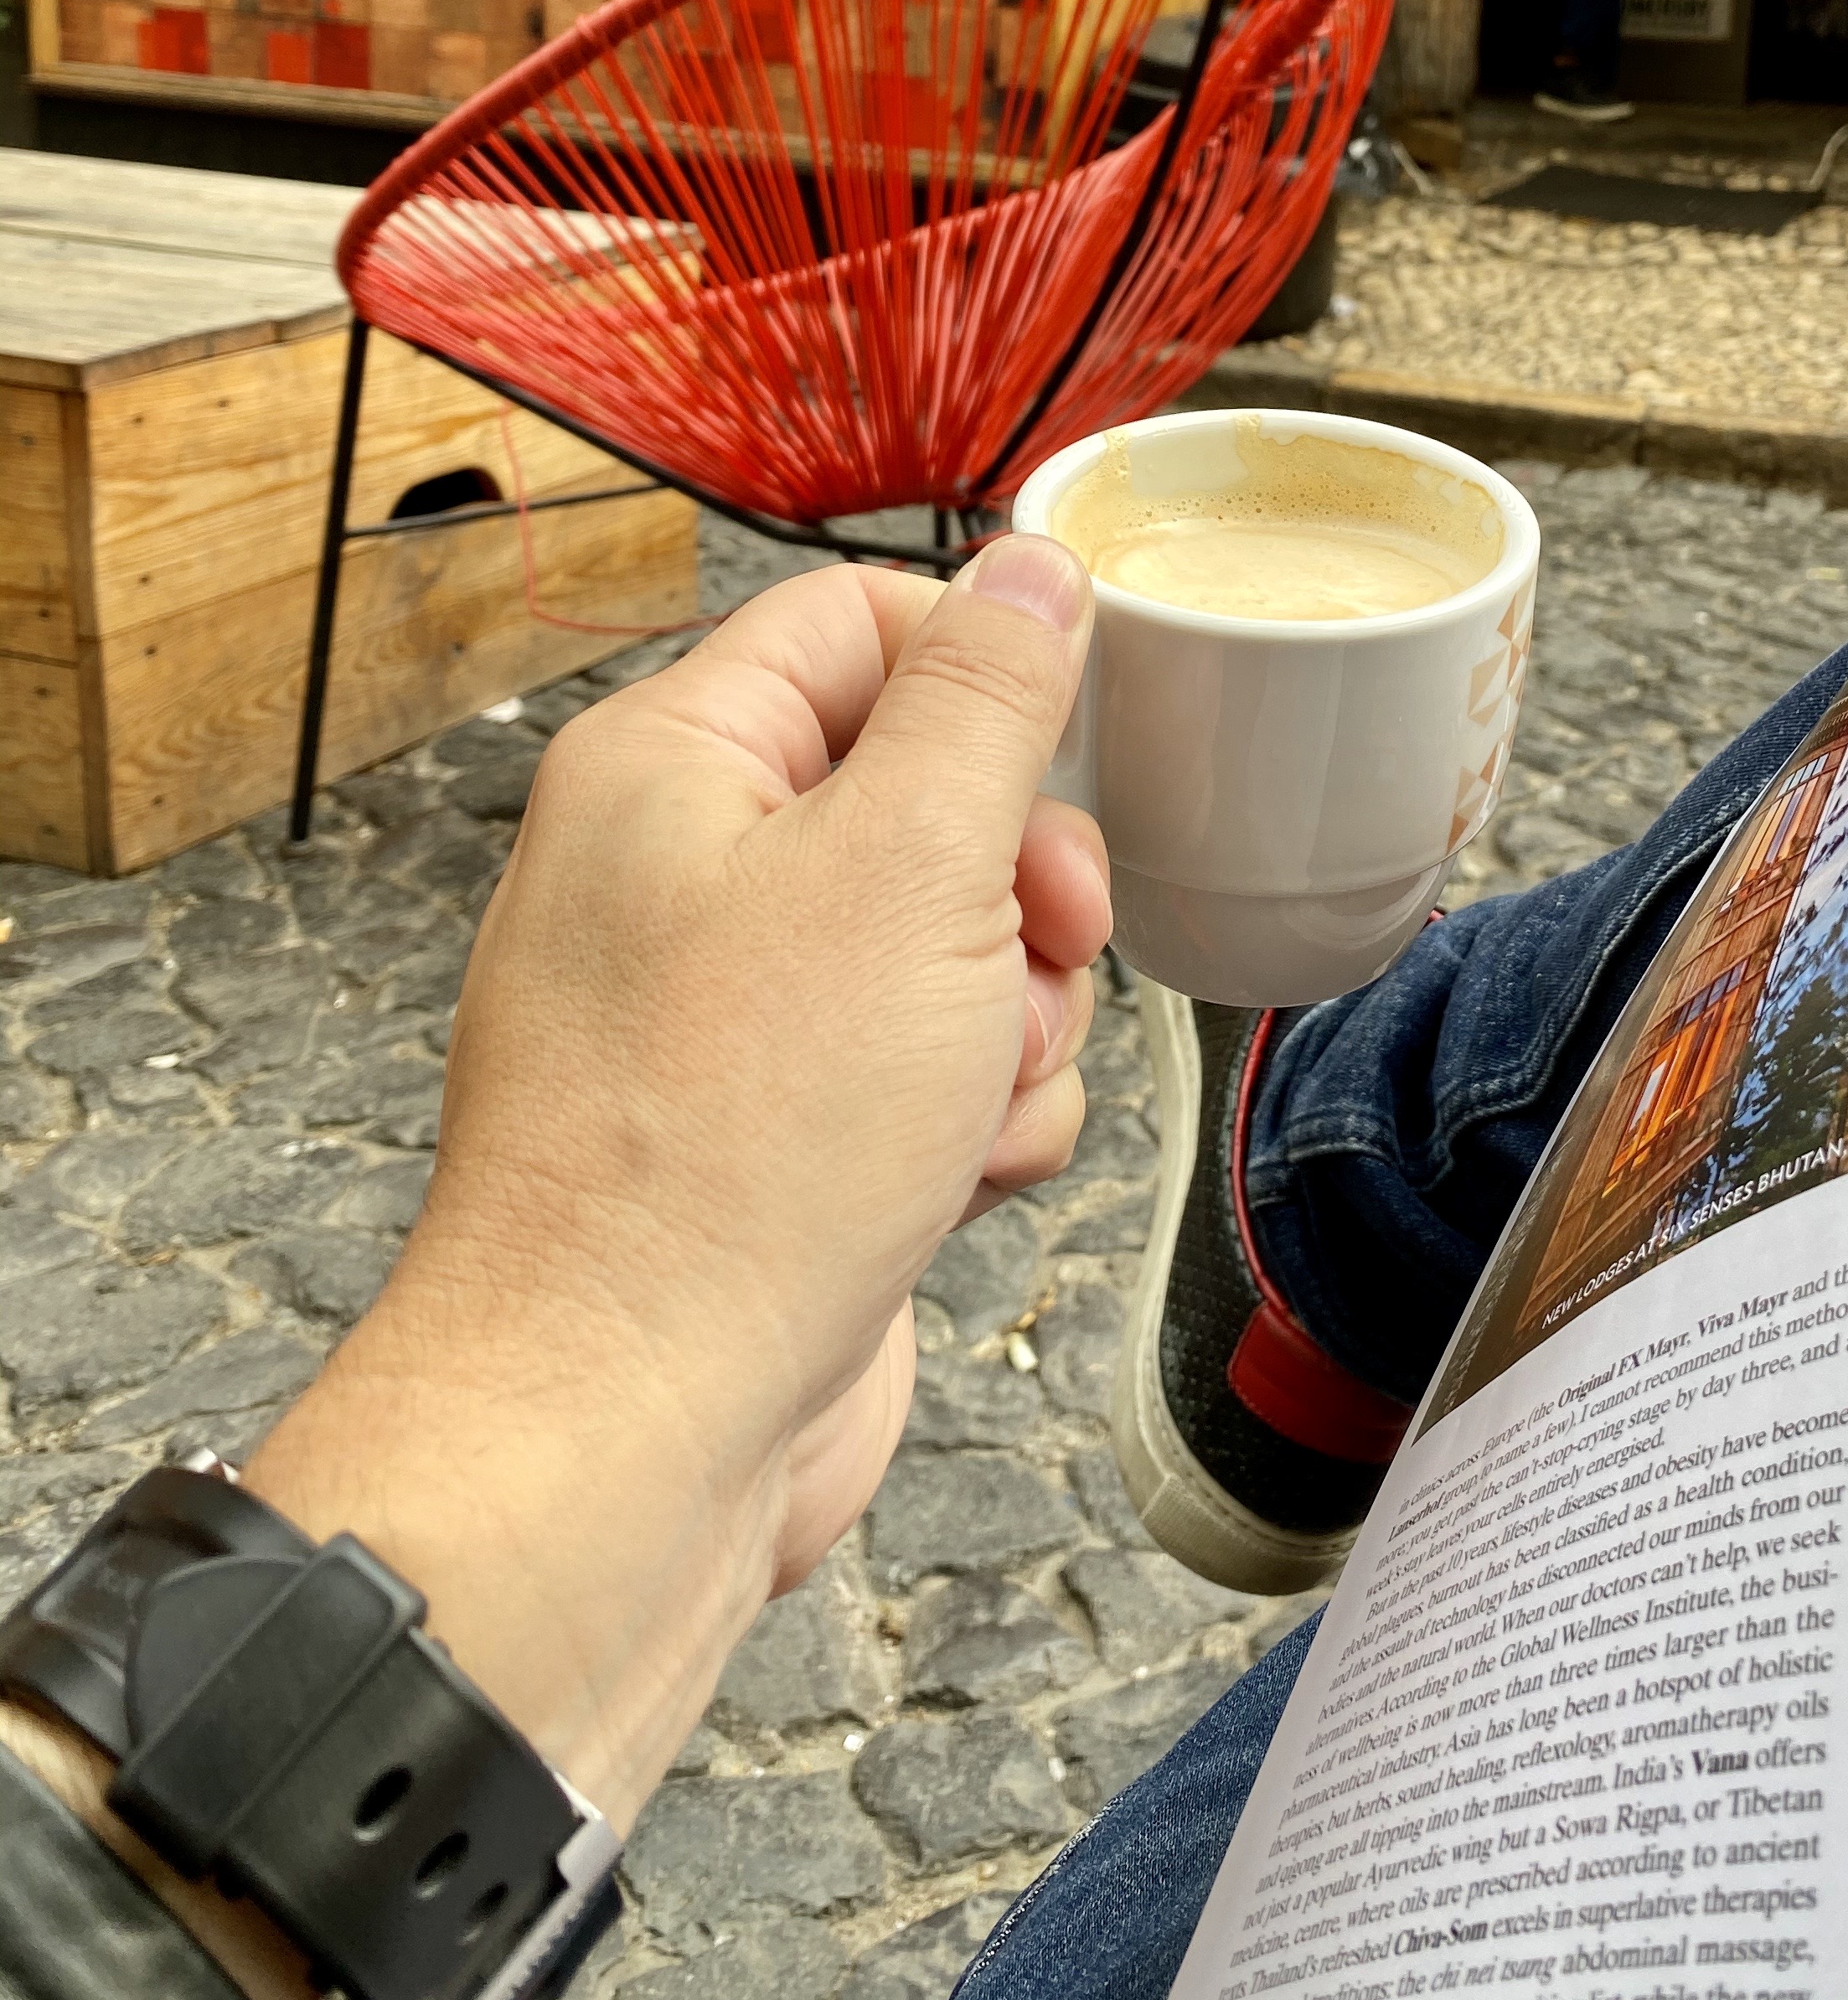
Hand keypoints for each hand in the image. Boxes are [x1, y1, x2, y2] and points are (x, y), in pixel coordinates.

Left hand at [243, 540, 1106, 1829]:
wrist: (636, 1431)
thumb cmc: (732, 1152)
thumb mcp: (905, 867)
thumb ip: (984, 700)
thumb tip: (1027, 569)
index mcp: (673, 766)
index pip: (856, 625)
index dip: (981, 678)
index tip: (1060, 758)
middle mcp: (681, 875)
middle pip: (926, 795)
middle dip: (1020, 882)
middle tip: (1040, 944)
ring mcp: (726, 1018)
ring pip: (951, 948)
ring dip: (1010, 1020)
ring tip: (960, 1101)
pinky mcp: (775, 1139)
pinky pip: (927, 1074)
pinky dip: (971, 1121)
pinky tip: (949, 1181)